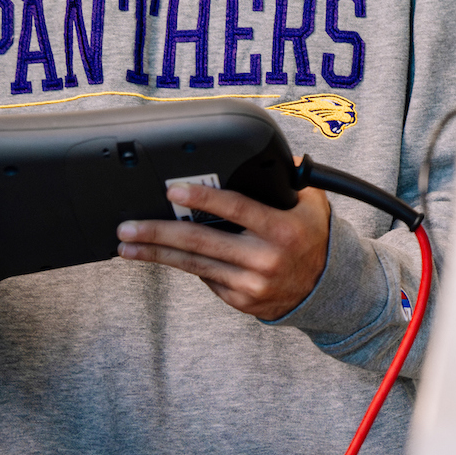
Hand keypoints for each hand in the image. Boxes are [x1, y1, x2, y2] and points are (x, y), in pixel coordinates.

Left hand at [116, 180, 330, 320]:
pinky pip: (207, 279)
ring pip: (195, 265)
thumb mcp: (312, 202)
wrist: (328, 289)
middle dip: (158, 233)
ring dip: (156, 255)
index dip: (202, 199)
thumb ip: (291, 177)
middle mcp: (264, 259)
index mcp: (281, 229)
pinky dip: (187, 265)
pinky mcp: (241, 301)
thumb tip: (275, 153)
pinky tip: (165, 255)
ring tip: (127, 246)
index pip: (235, 209)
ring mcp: (250, 284)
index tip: (172, 191)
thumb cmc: (314, 237)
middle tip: (127, 227)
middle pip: (201, 242)